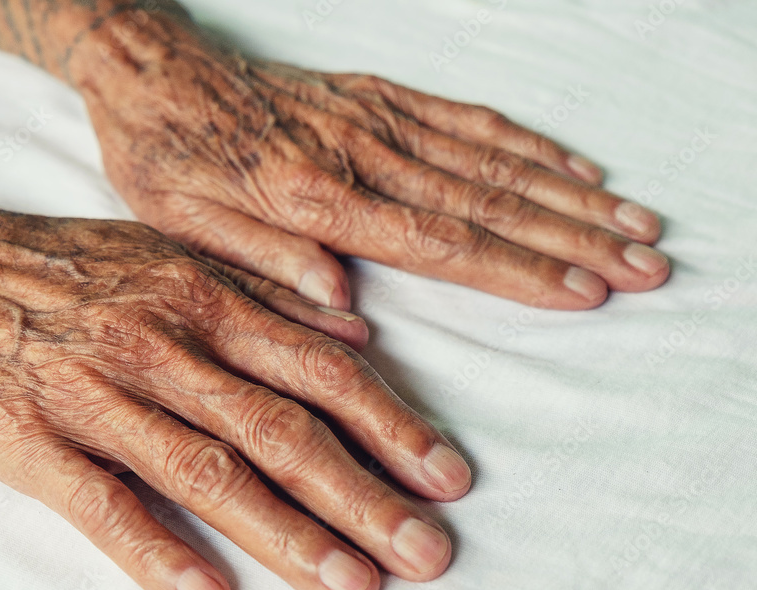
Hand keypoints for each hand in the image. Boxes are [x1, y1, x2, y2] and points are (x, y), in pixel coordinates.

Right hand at [0, 161, 470, 589]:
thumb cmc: (58, 265)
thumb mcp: (167, 254)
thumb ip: (263, 292)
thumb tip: (356, 330)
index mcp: (201, 298)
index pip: (318, 371)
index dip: (392, 425)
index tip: (448, 477)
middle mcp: (162, 343)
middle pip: (281, 428)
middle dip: (363, 494)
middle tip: (429, 553)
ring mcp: (95, 392)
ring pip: (206, 469)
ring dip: (285, 532)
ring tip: (353, 586)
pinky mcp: (29, 437)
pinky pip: (100, 502)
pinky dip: (155, 550)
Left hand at [77, 14, 668, 310]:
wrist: (151, 72)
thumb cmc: (164, 158)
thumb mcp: (184, 228)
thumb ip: (265, 264)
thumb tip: (344, 312)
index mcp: (311, 197)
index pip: (436, 240)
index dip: (516, 269)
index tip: (585, 288)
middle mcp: (358, 152)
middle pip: (484, 200)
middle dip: (571, 237)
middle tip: (644, 263)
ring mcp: (374, 117)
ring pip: (490, 158)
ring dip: (567, 194)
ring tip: (633, 222)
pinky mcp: (376, 95)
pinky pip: (464, 117)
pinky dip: (525, 143)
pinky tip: (571, 167)